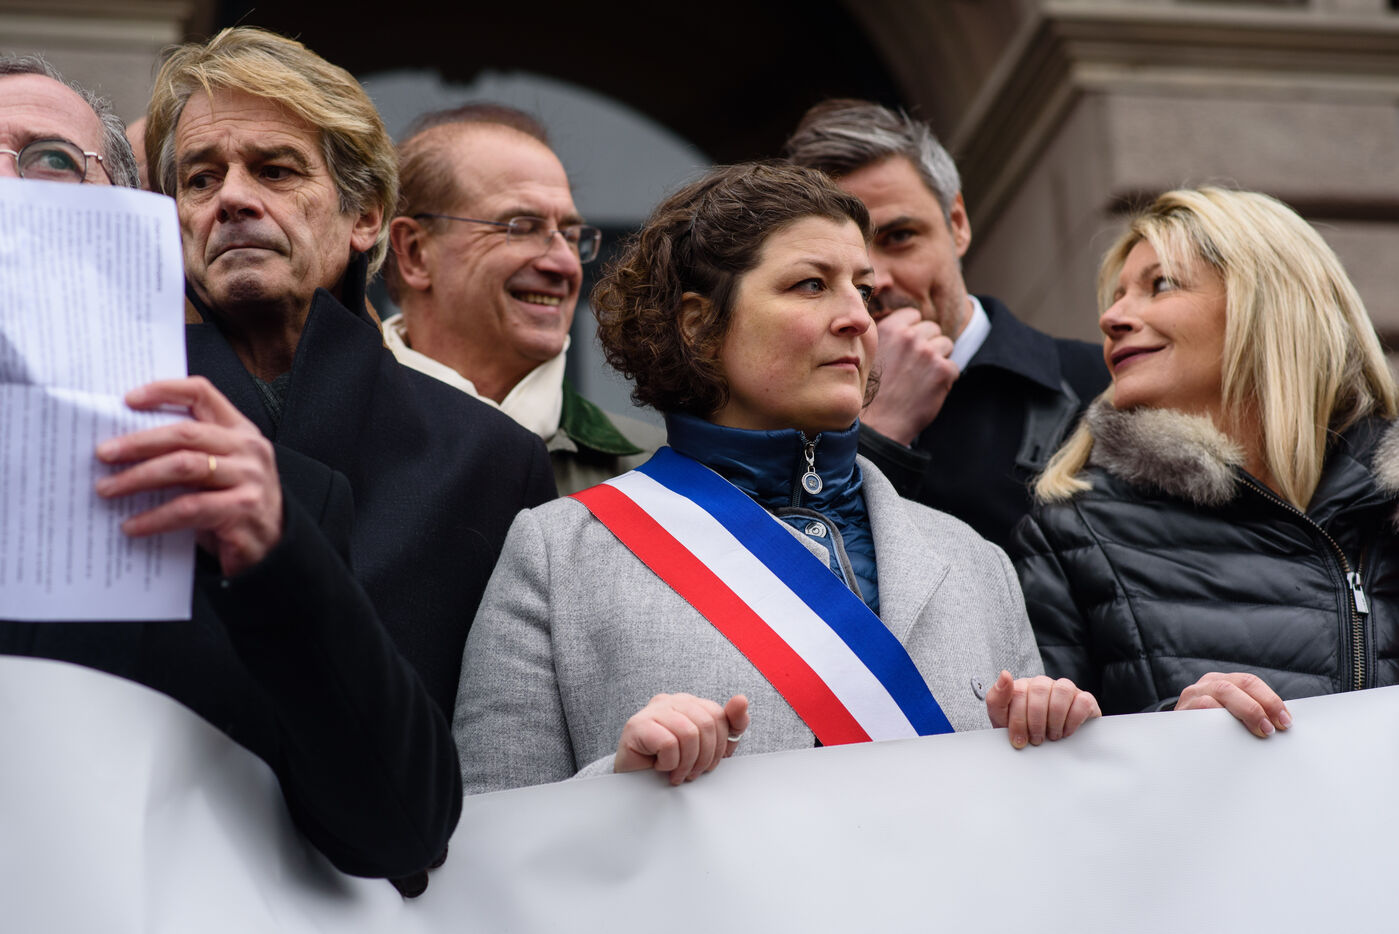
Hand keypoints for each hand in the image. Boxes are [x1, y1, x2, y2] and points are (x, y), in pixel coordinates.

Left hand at [95, 376, 282, 576]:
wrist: (274, 547)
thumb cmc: (235, 506)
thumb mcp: (219, 470)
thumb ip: (188, 453)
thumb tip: (124, 448)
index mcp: (240, 431)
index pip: (202, 394)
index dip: (164, 391)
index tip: (127, 399)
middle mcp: (248, 450)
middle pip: (186, 433)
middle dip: (138, 443)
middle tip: (103, 454)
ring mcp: (249, 479)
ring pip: (185, 467)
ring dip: (139, 478)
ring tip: (108, 489)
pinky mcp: (242, 510)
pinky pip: (189, 508)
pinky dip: (155, 518)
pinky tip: (133, 525)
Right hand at [615, 693, 748, 784]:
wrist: (637, 785)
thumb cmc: (673, 765)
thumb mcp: (711, 748)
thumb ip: (731, 724)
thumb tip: (741, 700)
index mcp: (688, 703)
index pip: (717, 715)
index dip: (719, 745)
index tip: (709, 765)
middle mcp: (670, 700)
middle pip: (706, 723)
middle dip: (704, 757)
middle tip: (692, 774)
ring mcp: (652, 710)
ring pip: (688, 733)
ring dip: (686, 763)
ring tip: (677, 774)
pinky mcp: (636, 725)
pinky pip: (668, 743)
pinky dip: (669, 763)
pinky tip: (659, 767)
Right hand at [860, 308, 958, 444]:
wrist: (879, 423)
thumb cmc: (872, 392)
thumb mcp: (871, 354)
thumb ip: (888, 336)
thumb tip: (907, 326)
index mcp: (889, 329)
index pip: (914, 315)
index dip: (913, 332)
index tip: (907, 348)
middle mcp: (910, 337)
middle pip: (933, 328)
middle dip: (928, 344)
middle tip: (914, 367)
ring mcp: (928, 353)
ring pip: (946, 345)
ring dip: (938, 359)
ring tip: (921, 378)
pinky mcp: (942, 371)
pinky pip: (953, 367)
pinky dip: (945, 379)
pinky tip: (928, 390)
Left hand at [986, 670, 1100, 748]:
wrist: (1049, 750)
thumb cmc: (1025, 733)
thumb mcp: (1003, 721)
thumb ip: (996, 699)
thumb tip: (1005, 674)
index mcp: (1022, 687)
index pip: (1017, 692)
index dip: (1018, 720)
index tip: (1018, 740)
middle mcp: (1043, 684)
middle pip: (1039, 689)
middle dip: (1035, 721)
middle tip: (1036, 739)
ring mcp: (1064, 690)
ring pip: (1062, 690)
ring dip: (1055, 719)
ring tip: (1051, 736)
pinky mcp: (1084, 699)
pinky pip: (1082, 701)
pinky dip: (1072, 720)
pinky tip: (1066, 732)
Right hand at [1175, 672, 1291, 737]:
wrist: (1177, 738)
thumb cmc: (1211, 729)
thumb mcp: (1230, 716)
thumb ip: (1250, 715)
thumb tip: (1282, 725)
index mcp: (1225, 681)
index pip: (1251, 682)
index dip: (1271, 700)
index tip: (1285, 721)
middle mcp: (1209, 683)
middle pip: (1239, 684)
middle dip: (1260, 706)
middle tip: (1272, 729)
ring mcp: (1194, 694)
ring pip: (1223, 692)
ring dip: (1247, 711)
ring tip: (1259, 731)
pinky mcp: (1183, 709)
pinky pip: (1204, 708)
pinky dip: (1222, 720)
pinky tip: (1234, 734)